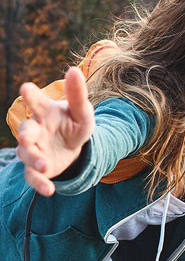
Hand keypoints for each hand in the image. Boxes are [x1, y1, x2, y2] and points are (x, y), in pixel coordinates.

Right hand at [16, 67, 94, 195]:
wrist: (74, 147)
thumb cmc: (74, 124)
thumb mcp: (82, 112)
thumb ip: (77, 95)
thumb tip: (74, 70)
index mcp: (45, 112)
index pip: (36, 102)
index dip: (31, 95)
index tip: (26, 88)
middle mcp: (36, 130)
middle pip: (26, 130)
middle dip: (25, 133)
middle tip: (27, 136)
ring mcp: (34, 149)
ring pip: (27, 154)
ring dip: (34, 160)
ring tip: (44, 166)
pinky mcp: (37, 168)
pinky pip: (33, 177)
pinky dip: (39, 183)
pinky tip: (50, 190)